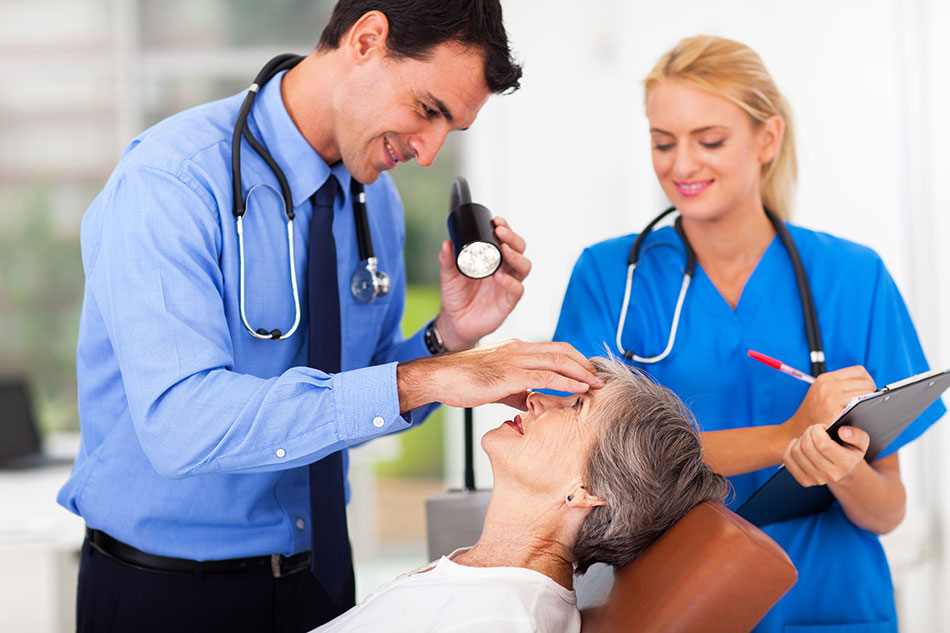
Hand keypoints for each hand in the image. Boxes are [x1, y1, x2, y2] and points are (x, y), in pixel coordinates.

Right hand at [396, 339, 603, 412]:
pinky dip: (566, 382)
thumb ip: (516, 390)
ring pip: (558, 361)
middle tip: (599, 379)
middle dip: (584, 364)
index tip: (588, 373)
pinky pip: (545, 377)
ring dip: (581, 373)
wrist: (438, 378)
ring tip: (596, 385)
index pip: (553, 348)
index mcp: (515, 348)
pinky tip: (578, 390)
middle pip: (562, 350)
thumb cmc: (462, 381)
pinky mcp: (509, 374)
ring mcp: (514, 359)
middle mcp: (518, 348)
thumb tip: (532, 401)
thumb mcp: (496, 384)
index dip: (575, 359)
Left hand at [435, 217, 530, 349]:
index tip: (496, 220)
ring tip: (504, 250)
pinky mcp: (509, 301)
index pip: (506, 240)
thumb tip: (446, 243)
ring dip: (516, 256)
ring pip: (524, 267)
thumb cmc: (456, 296)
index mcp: (493, 259)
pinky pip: (517, 289)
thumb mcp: (448, 276)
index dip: (505, 229)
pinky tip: (499, 276)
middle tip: (500, 232)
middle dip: (513, 238)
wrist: (455, 322)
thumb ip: (447, 260)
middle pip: (519, 250)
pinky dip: (510, 282)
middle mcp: (505, 270)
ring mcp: (508, 285)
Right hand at [780, 366, 874, 442]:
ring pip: (866, 395)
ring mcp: (831, 399)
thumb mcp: (820, 393)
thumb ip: (840, 386)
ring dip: (869, 404)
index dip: (867, 382)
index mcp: (826, 379)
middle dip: (870, 394)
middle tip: (864, 406)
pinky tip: (858, 418)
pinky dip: (864, 413)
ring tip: (861, 412)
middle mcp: (828, 386)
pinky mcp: (834, 413)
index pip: (860, 372)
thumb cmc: (814, 414)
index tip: (866, 393)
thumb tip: (871, 388)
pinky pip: (861, 408)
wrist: (796, 431)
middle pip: (866, 383)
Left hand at [783, 424, 870, 485]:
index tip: (822, 427)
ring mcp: (816, 479)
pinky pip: (788, 459)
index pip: (823, 444)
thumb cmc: (850, 451)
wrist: (844, 471)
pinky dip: (790, 448)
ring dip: (799, 439)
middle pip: (807, 447)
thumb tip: (842, 432)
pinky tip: (800, 446)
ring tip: (809, 438)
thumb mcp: (861, 442)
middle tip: (814, 430)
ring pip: (796, 452)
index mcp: (846, 463)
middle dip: (808, 432)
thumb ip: (856, 435)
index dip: (817, 431)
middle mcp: (831, 475)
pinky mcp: (804, 481)